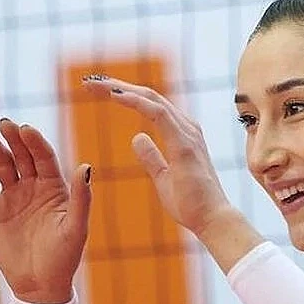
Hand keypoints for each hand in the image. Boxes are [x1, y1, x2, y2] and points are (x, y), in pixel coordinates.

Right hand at [0, 120, 90, 303]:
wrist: (40, 286)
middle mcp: (34, 187)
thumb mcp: (76, 228)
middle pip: (22, 156)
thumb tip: (87, 166)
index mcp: (56, 187)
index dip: (35, 142)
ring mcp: (13, 197)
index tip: (26, 129)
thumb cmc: (64, 258)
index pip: (45, 157)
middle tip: (4, 124)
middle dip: (14, 139)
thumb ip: (82, 198)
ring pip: (2, 167)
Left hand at [82, 76, 237, 237]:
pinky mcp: (183, 144)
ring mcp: (187, 133)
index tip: (101, 91)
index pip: (150, 106)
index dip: (126, 95)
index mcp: (181, 135)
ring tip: (98, 84)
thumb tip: (137, 137)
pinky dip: (135, 101)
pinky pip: (157, 113)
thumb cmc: (192, 204)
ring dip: (123, 89)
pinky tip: (115, 95)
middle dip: (119, 86)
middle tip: (91, 82)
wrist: (212, 221)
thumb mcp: (162, 178)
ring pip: (152, 99)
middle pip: (149, 96)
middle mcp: (186, 128)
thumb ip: (151, 157)